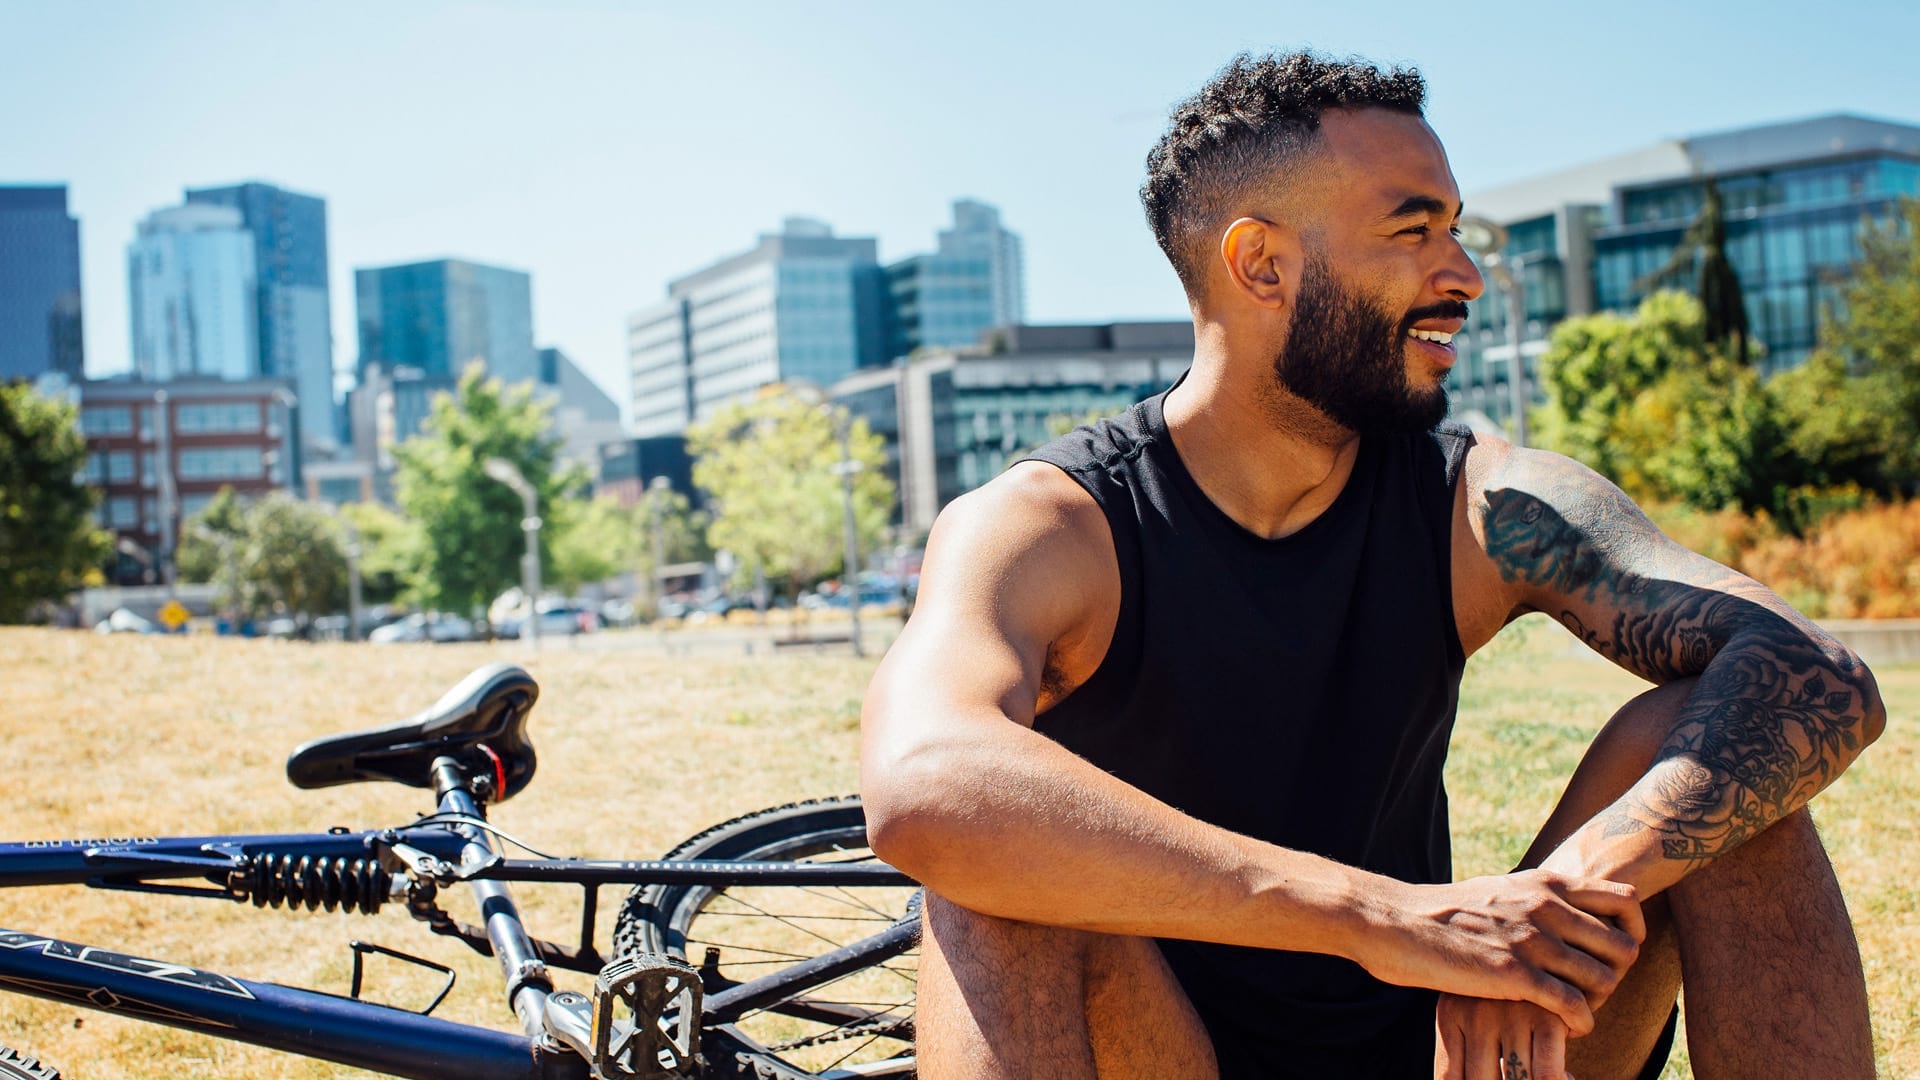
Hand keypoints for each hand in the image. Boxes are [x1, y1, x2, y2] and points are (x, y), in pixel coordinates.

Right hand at [1356, 870, 1642, 1035]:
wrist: (1394, 921)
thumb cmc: (1442, 911)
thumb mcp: (1499, 889)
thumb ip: (1534, 896)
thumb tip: (1558, 905)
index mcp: (1545, 883)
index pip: (1626, 899)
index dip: (1631, 929)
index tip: (1611, 951)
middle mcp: (1546, 907)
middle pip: (1624, 945)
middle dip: (1618, 973)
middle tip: (1595, 989)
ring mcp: (1531, 939)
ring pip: (1605, 979)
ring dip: (1599, 1001)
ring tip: (1579, 1010)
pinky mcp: (1514, 974)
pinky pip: (1575, 1005)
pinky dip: (1580, 1022)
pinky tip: (1568, 1026)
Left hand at [1435, 995, 1574, 1079]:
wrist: (1545, 940)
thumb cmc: (1504, 992)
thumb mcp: (1471, 1013)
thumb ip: (1464, 1053)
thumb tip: (1472, 1079)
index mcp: (1450, 1016)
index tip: (1493, 1077)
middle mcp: (1476, 1016)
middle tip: (1516, 1076)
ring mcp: (1511, 1016)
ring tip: (1538, 1075)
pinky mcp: (1548, 1017)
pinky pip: (1548, 1075)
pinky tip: (1566, 1074)